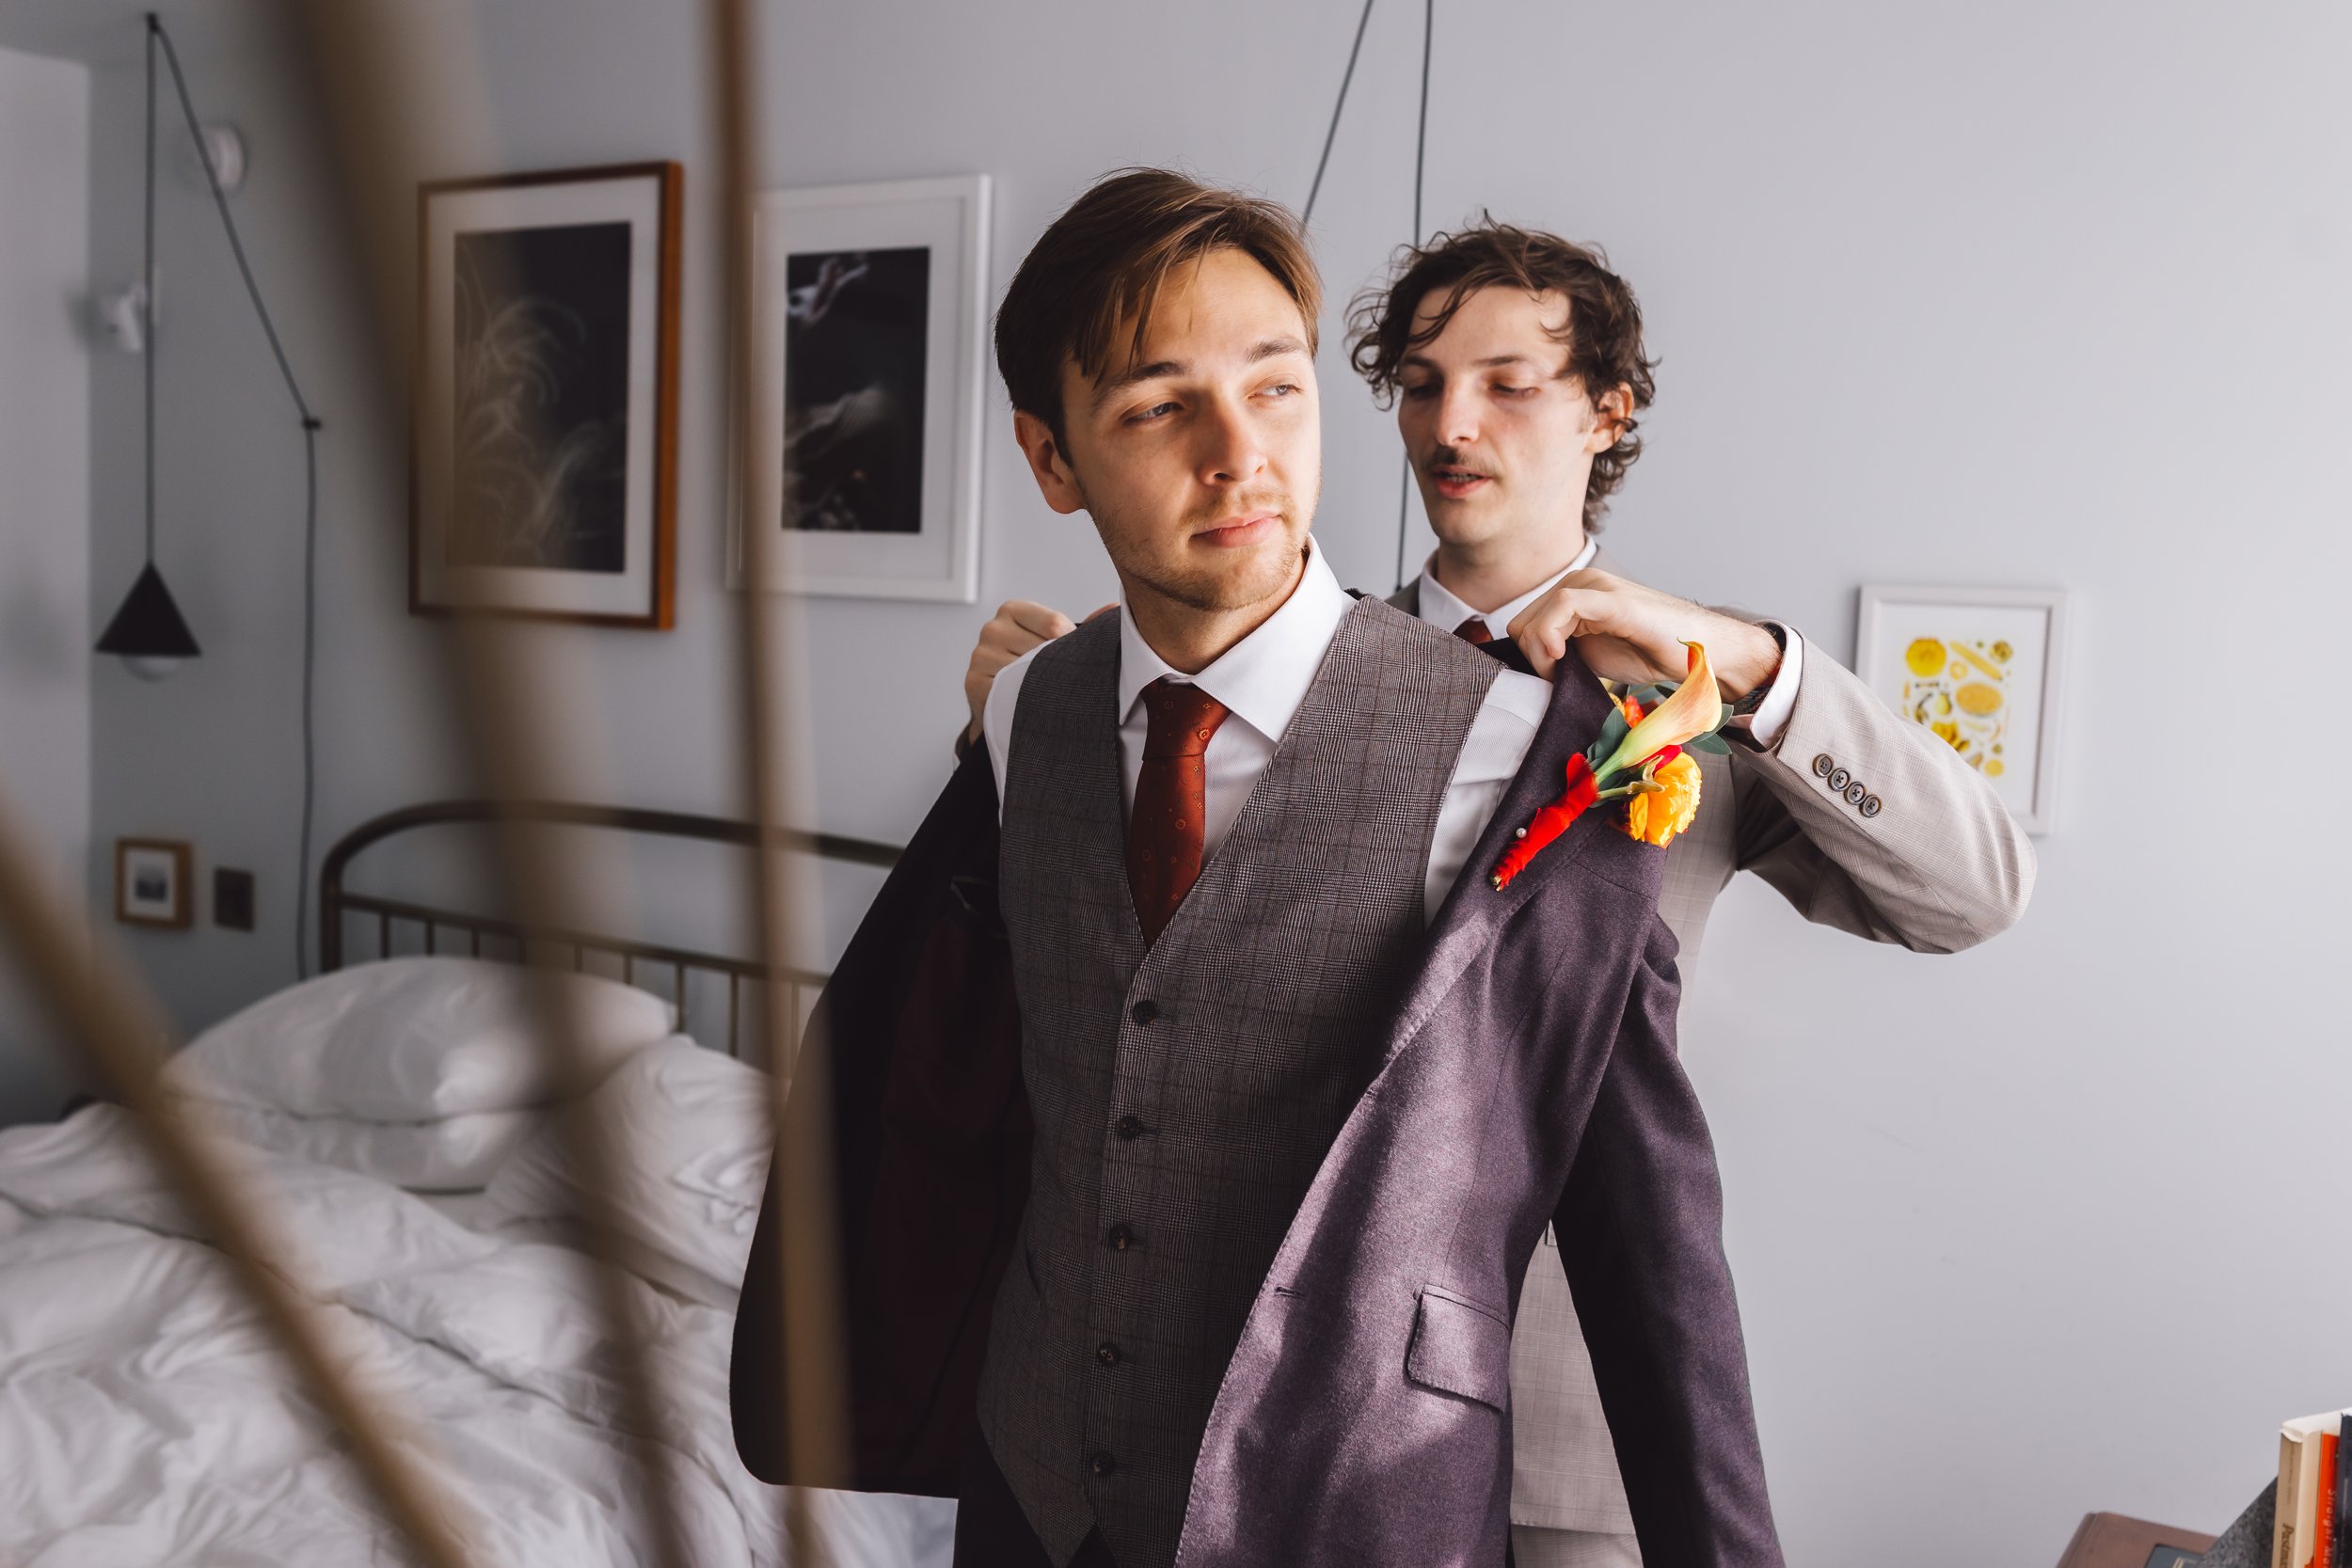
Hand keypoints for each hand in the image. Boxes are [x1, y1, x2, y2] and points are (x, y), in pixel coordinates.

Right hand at [964, 600, 1076, 741]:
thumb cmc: (1035, 667)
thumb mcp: (1056, 642)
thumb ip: (1085, 627)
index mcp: (1012, 610)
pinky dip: (1028, 699)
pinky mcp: (975, 682)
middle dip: (1059, 666)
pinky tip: (1031, 702)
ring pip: (1029, 672)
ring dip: (1044, 685)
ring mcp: (980, 656)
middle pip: (1043, 649)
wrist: (1004, 702)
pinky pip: (1012, 691)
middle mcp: (992, 629)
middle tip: (1063, 680)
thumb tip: (1116, 609)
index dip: (1070, 645)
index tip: (1071, 657)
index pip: (1054, 624)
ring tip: (1046, 691)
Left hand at [1505, 569, 1781, 699]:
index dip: (1527, 656)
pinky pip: (1562, 607)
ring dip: (1540, 653)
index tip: (1548, 679)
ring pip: (1535, 617)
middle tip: (1558, 678)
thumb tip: (1527, 669)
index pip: (1523, 623)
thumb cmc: (1652, 653)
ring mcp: (1596, 587)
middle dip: (1532, 657)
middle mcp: (1581, 582)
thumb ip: (1561, 652)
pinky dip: (1550, 636)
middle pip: (1522, 622)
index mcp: (1574, 594)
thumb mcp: (1592, 654)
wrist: (1701, 651)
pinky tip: (1562, 657)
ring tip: (1565, 672)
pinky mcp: (1611, 599)